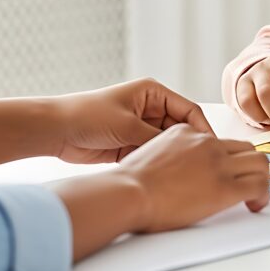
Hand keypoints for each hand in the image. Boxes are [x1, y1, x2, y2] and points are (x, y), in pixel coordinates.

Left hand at [53, 78, 212, 163]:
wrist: (56, 131)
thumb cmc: (87, 116)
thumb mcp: (128, 125)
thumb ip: (155, 139)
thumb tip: (181, 152)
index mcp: (153, 93)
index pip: (189, 110)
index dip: (202, 129)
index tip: (213, 147)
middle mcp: (150, 109)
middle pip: (181, 129)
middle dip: (191, 146)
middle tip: (203, 165)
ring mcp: (141, 128)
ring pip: (168, 145)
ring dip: (174, 157)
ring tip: (187, 174)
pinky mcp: (131, 145)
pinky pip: (153, 155)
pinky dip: (159, 164)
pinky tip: (166, 177)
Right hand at [120, 123, 269, 231]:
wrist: (129, 192)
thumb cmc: (130, 182)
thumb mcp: (151, 153)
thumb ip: (170, 156)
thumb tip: (175, 172)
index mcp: (187, 132)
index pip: (220, 141)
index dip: (228, 159)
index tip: (228, 173)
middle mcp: (206, 142)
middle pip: (246, 148)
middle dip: (251, 167)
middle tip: (248, 184)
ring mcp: (218, 162)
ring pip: (259, 163)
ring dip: (261, 179)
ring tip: (255, 196)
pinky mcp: (225, 186)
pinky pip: (258, 185)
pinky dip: (262, 196)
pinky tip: (255, 205)